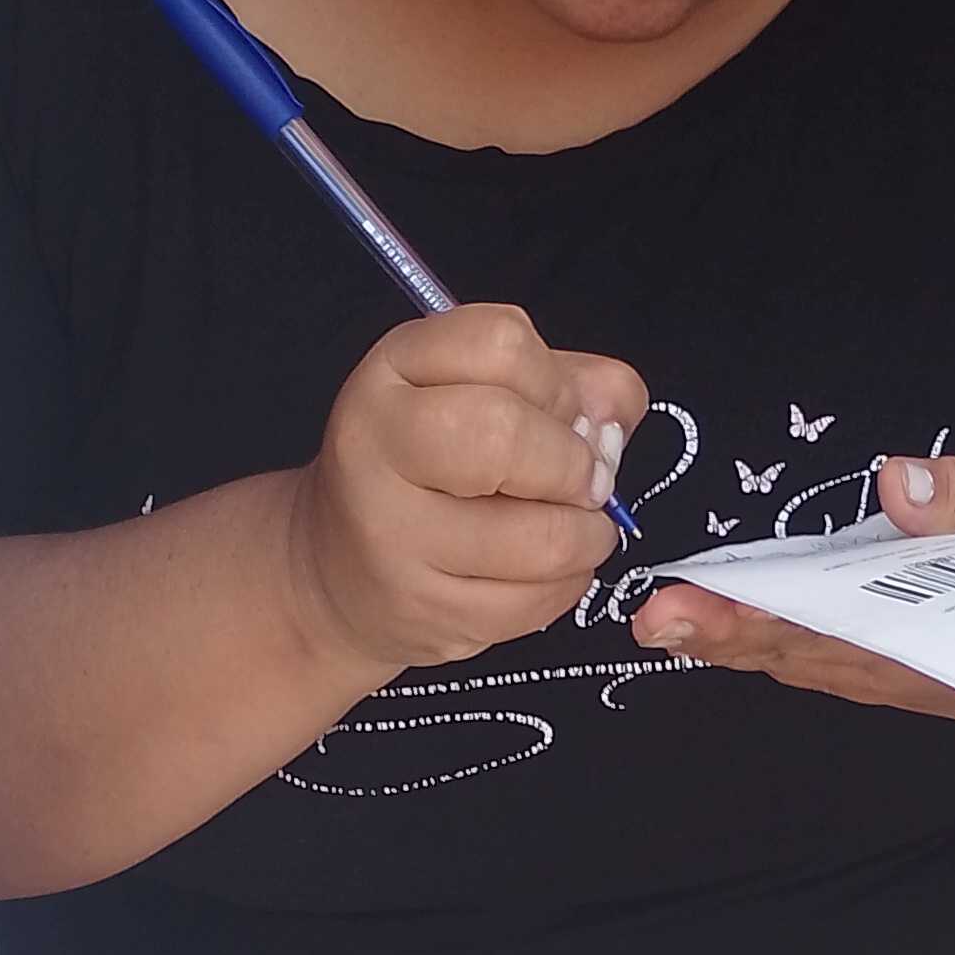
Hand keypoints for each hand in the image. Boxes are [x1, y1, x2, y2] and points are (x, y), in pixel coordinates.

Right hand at [287, 305, 649, 683]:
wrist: (338, 570)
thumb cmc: (432, 469)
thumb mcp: (487, 396)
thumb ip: (569, 385)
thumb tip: (616, 419)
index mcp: (393, 371)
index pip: (501, 342)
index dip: (557, 380)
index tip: (561, 413)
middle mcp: (377, 447)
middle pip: (506, 434)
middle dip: (573, 463)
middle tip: (584, 481)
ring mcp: (393, 538)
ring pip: (540, 539)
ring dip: (587, 536)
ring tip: (577, 529)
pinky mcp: (425, 612)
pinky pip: (536, 603)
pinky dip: (568, 585)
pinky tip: (550, 571)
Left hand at [627, 449, 954, 718]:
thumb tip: (898, 484)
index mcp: (926, 624)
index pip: (824, 614)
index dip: (755, 609)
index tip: (691, 605)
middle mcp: (892, 661)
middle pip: (791, 644)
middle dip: (717, 631)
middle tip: (652, 618)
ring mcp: (882, 674)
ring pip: (791, 658)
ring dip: (725, 643)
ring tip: (663, 623)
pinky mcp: (880, 672)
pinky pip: (806, 660)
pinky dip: (755, 646)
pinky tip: (713, 631)